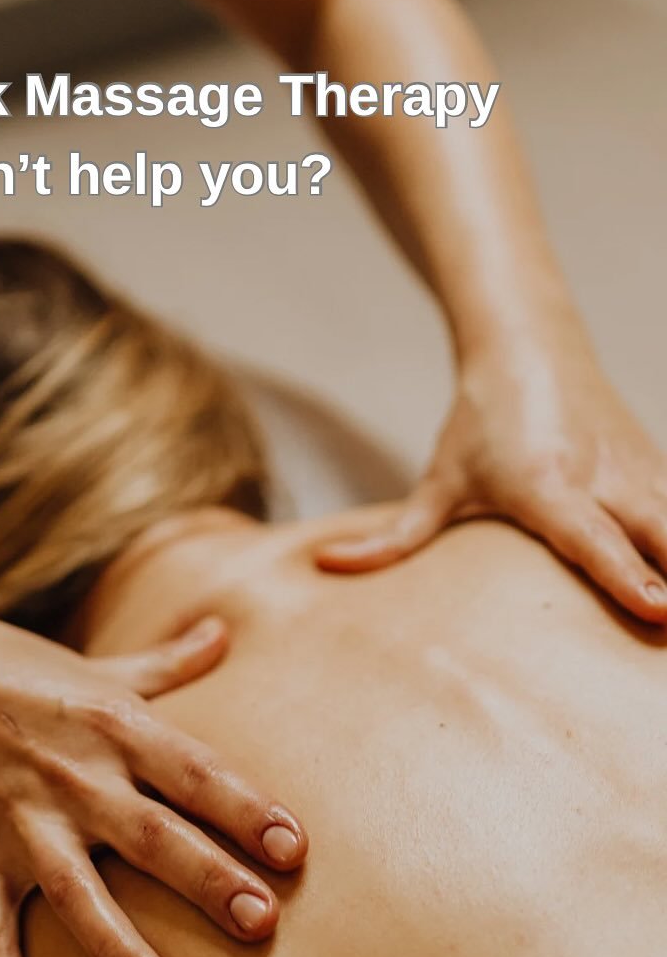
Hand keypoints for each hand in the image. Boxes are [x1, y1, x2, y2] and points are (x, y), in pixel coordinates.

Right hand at [0, 610, 306, 956]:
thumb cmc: (5, 666)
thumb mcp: (92, 663)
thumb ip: (164, 662)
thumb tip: (224, 630)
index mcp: (112, 723)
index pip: (192, 769)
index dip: (245, 807)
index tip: (294, 847)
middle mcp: (71, 772)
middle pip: (151, 833)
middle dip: (207, 878)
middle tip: (262, 924)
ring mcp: (15, 817)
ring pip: (75, 890)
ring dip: (114, 944)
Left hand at [314, 328, 666, 622]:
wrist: (527, 348)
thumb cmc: (478, 423)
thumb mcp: (439, 480)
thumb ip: (393, 536)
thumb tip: (324, 566)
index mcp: (545, 486)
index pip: (593, 538)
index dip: (627, 575)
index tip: (659, 608)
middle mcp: (602, 478)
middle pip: (663, 534)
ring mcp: (639, 469)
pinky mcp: (659, 465)